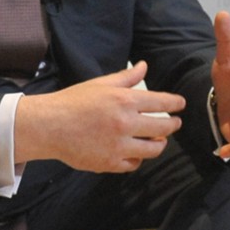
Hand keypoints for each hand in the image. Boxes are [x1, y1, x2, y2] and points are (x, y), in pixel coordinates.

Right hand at [15, 61, 183, 172]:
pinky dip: (137, 158)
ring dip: (159, 143)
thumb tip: (144, 66)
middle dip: (173, 125)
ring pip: (153, 149)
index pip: (161, 103)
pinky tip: (136, 152)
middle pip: (163, 128)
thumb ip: (126, 77)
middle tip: (175, 123)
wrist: (49, 126)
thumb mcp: (101, 84)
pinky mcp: (110, 163)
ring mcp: (118, 146)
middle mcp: (125, 124)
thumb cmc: (73, 102)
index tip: (181, 105)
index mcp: (124, 101)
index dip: (175, 104)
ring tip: (159, 140)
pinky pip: (134, 164)